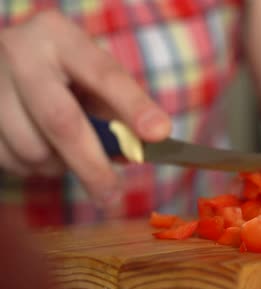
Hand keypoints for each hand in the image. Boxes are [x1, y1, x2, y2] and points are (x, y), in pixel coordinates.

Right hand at [0, 10, 170, 205]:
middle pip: (61, 121)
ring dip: (57, 165)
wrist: (4, 63)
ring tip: (64, 151)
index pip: (104, 75)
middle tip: (111, 194)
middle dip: (92, 165)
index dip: (133, 106)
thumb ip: (116, 112)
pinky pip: (8, 160)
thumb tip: (134, 154)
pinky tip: (35, 146)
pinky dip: (31, 166)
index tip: (159, 133)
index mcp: (61, 37)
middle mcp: (20, 52)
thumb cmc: (61, 76)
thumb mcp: (90, 79)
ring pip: (31, 148)